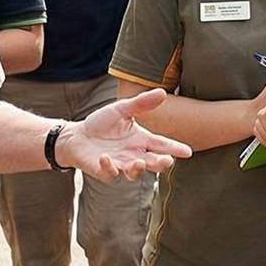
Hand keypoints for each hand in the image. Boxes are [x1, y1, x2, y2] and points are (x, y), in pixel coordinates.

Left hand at [59, 90, 191, 181]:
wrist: (78, 136)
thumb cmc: (101, 124)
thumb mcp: (121, 110)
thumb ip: (141, 103)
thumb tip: (163, 92)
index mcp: (141, 140)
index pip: (162, 145)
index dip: (175, 148)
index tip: (187, 152)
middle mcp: (134, 155)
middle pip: (153, 163)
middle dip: (161, 163)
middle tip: (167, 161)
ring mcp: (121, 165)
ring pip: (135, 173)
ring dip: (138, 169)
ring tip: (139, 162)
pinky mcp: (105, 171)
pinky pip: (110, 173)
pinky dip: (109, 166)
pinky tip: (105, 157)